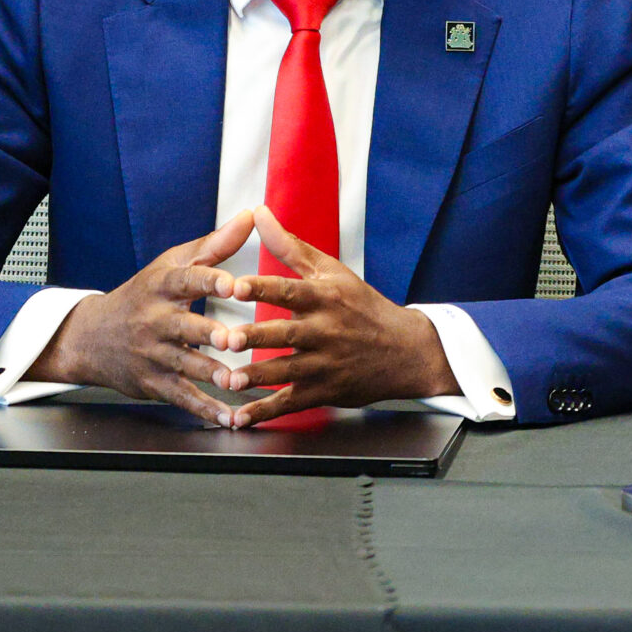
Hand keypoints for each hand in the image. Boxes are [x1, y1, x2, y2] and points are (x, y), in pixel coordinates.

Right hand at [26, 210, 252, 425]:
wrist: (91, 337)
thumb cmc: (144, 294)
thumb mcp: (172, 264)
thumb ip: (215, 245)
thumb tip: (253, 214)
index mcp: (163, 286)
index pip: (187, 280)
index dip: (211, 281)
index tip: (235, 283)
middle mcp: (155, 320)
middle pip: (184, 326)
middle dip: (209, 334)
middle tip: (234, 340)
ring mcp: (152, 355)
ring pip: (183, 365)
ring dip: (211, 375)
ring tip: (236, 381)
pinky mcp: (153, 384)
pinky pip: (181, 397)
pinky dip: (205, 409)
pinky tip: (229, 417)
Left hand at [206, 206, 458, 426]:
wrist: (406, 350)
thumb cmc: (363, 306)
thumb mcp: (333, 272)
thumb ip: (290, 246)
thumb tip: (259, 213)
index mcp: (325, 297)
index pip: (290, 289)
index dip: (262, 287)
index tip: (235, 286)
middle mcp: (325, 330)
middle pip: (285, 333)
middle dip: (255, 337)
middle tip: (225, 339)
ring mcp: (325, 363)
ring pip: (286, 371)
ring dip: (256, 378)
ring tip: (228, 381)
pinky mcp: (324, 391)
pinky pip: (291, 402)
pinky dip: (265, 412)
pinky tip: (240, 417)